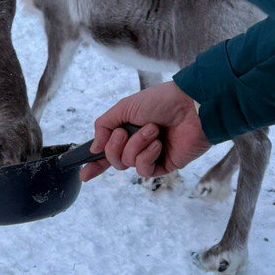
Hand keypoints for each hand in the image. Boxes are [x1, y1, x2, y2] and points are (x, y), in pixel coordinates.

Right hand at [79, 81, 211, 181]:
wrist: (191, 106)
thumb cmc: (162, 101)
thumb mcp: (124, 107)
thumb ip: (103, 126)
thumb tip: (94, 149)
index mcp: (127, 130)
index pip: (107, 151)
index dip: (95, 163)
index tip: (83, 173)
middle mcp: (138, 145)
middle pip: (113, 159)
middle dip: (115, 146)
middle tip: (125, 132)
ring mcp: (151, 155)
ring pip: (127, 164)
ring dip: (136, 146)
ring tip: (152, 130)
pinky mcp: (164, 165)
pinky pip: (144, 170)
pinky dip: (147, 156)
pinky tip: (158, 144)